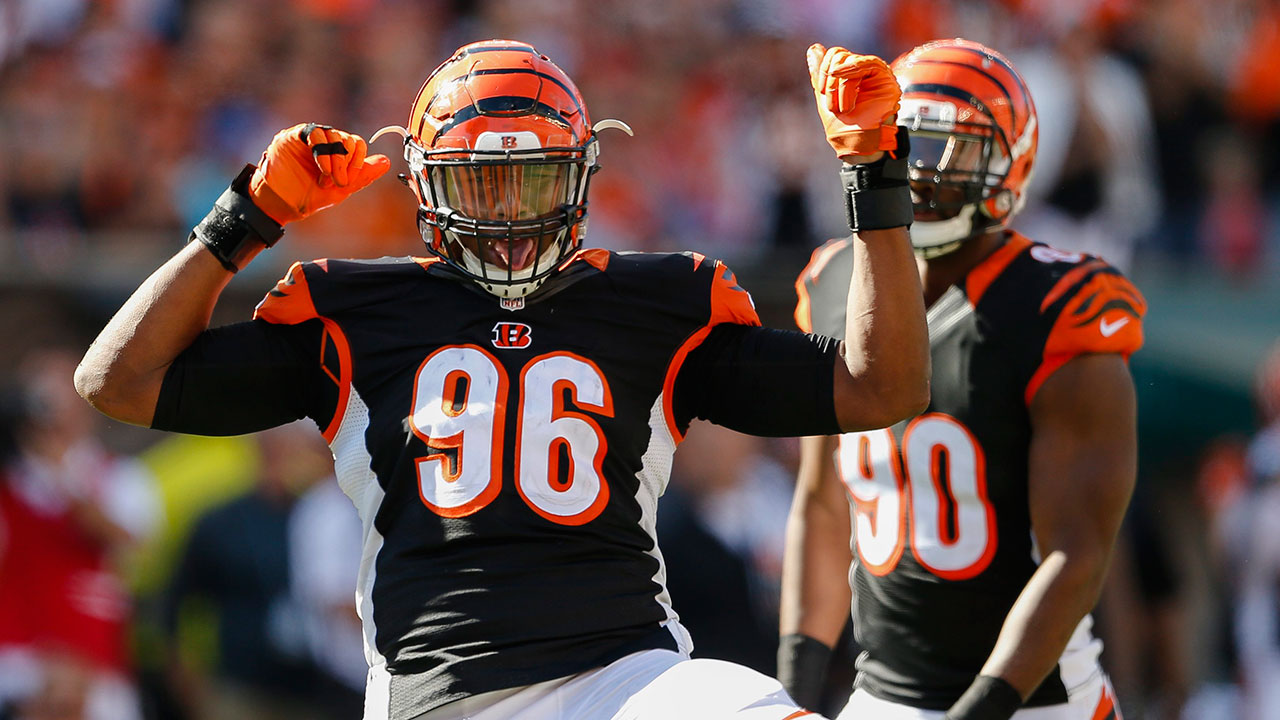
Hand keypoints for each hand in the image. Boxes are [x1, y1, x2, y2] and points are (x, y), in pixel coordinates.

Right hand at [248, 123, 389, 224]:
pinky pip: (316, 134)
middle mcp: (326, 143)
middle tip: (338, 182)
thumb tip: (386, 162)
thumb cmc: (309, 196)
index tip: (350, 181)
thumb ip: (363, 175)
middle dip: (347, 164)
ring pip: (334, 136)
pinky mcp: (295, 136)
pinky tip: (322, 168)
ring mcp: (311, 138)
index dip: (358, 161)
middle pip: (348, 139)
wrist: (282, 203)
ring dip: (335, 161)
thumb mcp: (342, 188)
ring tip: (326, 179)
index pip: (357, 144)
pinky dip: (323, 152)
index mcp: (338, 153)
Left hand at [806, 44, 900, 160]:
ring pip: (850, 60)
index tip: (821, 91)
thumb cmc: (844, 126)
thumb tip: (813, 48)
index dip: (823, 70)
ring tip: (843, 108)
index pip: (834, 55)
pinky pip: (868, 63)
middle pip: (839, 55)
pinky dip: (851, 69)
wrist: (857, 144)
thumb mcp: (825, 97)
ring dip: (840, 86)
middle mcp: (863, 70)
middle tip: (833, 106)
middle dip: (830, 81)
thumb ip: (820, 73)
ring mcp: (876, 73)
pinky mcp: (886, 79)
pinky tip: (843, 80)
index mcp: (850, 73)